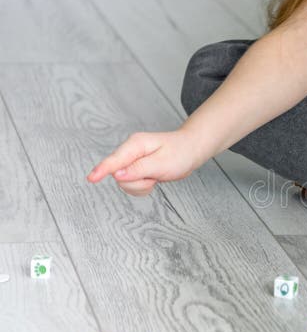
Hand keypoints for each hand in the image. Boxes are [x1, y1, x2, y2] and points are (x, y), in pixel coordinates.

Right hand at [87, 130, 201, 195]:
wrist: (190, 150)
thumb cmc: (180, 153)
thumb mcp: (162, 163)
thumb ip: (139, 169)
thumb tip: (117, 175)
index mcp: (135, 144)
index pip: (114, 160)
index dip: (102, 170)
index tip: (91, 179)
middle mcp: (130, 152)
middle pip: (119, 176)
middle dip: (138, 183)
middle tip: (155, 176)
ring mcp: (131, 161)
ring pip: (125, 183)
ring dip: (142, 185)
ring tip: (156, 175)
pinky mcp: (134, 170)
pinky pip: (131, 186)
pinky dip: (143, 187)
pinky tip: (153, 179)